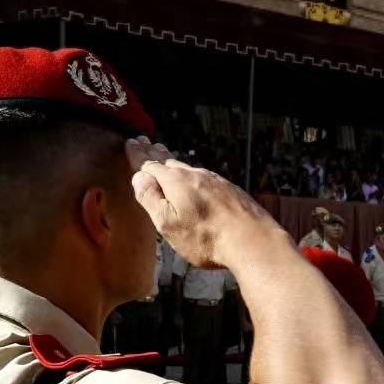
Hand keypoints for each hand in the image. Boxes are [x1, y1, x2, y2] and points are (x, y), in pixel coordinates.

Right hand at [128, 140, 274, 268]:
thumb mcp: (168, 224)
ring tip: (165, 157)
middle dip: (154, 153)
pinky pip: (205, 177)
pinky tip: (195, 178)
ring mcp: (215, 181)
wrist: (252, 241)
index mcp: (175, 181)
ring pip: (188, 168)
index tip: (131, 143)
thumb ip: (150, 199)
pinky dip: (193, 175)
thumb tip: (139, 177)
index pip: (150, 163)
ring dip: (173, 163)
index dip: (138, 155)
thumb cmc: (206, 239)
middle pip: (169, 162)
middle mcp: (195, 175)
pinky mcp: (230, 190)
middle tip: (144, 142)